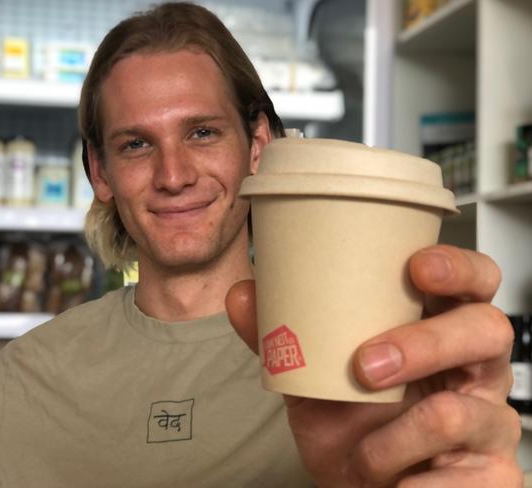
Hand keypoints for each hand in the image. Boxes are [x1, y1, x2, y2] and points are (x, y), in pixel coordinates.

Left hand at [226, 245, 522, 486]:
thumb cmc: (346, 424)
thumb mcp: (311, 378)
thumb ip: (282, 337)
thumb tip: (243, 295)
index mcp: (438, 330)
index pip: (472, 281)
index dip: (457, 267)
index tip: (416, 267)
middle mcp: (474, 368)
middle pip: (487, 329)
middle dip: (426, 343)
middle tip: (366, 366)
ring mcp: (490, 421)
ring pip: (462, 411)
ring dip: (395, 436)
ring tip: (365, 453)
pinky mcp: (493, 473)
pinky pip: (460, 477)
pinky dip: (411, 482)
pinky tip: (396, 483)